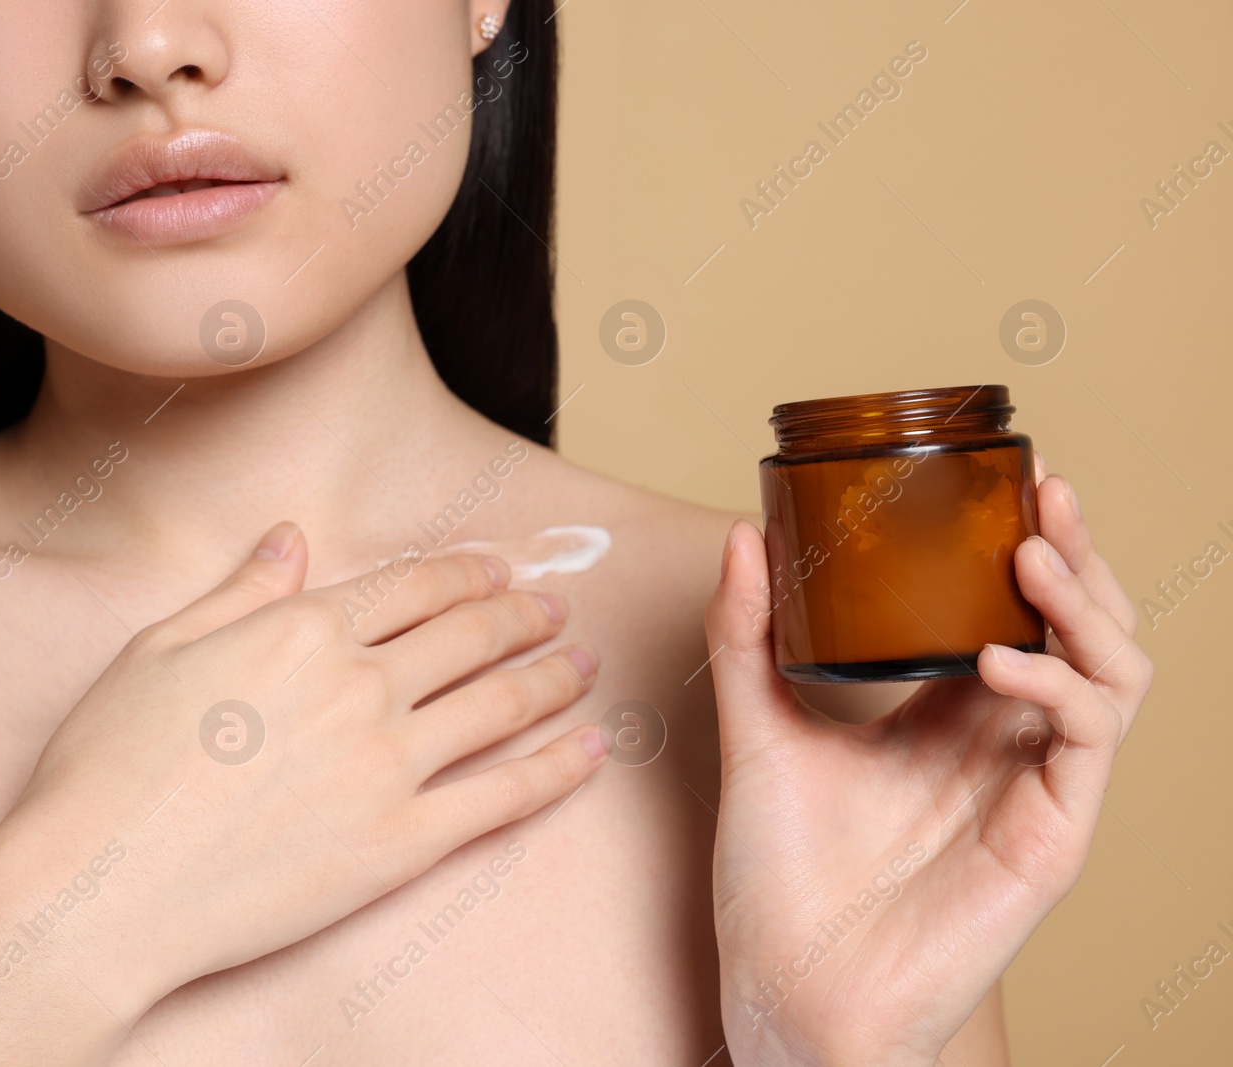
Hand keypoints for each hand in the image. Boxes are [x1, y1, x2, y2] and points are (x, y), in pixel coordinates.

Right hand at [16, 522, 607, 997]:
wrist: (101, 886)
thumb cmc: (109, 766)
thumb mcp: (161, 649)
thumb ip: (242, 590)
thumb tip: (291, 537)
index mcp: (303, 630)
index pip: (412, 586)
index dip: (466, 573)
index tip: (497, 570)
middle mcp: (359, 686)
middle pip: (468, 637)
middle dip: (522, 615)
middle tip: (554, 609)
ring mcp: (387, 766)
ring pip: (498, 705)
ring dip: (553, 677)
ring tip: (584, 663)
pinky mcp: (401, 844)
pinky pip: (502, 797)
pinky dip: (557, 769)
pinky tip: (592, 750)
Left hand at [703, 470, 1151, 1065]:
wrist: (785, 987)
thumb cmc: (777, 877)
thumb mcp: (757, 730)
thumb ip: (748, 636)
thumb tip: (745, 533)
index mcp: (945, 713)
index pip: (1012, 609)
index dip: (1024, 542)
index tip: (1009, 472)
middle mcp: (999, 742)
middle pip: (1078, 626)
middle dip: (1073, 552)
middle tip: (1043, 487)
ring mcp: (1030, 786)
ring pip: (1111, 671)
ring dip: (1085, 603)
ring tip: (1032, 551)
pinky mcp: (1048, 835)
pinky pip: (1087, 739)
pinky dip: (1058, 684)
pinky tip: (998, 656)